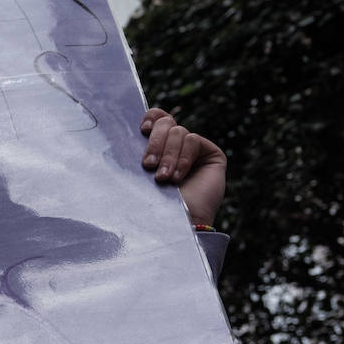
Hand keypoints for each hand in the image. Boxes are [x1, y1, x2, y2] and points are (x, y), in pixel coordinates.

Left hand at [140, 108, 226, 226]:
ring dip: (168, 156)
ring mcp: (195, 151)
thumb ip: (140, 151)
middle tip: (147, 166)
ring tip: (162, 179)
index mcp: (158, 148)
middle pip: (166, 123)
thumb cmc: (152, 205)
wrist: (173, 226)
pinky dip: (183, 158)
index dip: (151, 117)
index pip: (156, 118)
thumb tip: (131, 127)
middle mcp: (176, 147)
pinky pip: (193, 140)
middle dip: (155, 143)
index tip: (141, 130)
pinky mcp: (212, 155)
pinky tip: (177, 178)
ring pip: (178, 132)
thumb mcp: (139, 174)